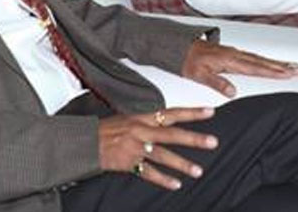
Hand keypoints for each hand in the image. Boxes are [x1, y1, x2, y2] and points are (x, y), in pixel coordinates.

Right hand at [99, 107, 217, 189]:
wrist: (85, 141)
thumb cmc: (107, 130)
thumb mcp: (129, 118)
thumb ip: (149, 121)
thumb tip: (168, 120)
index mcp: (143, 118)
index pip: (172, 113)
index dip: (191, 113)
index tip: (210, 112)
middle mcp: (141, 130)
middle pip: (172, 134)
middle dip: (193, 139)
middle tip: (212, 142)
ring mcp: (135, 147)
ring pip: (163, 156)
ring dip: (182, 164)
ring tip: (198, 171)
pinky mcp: (128, 163)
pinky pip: (148, 173)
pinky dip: (163, 180)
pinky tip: (176, 184)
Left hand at [181, 41, 297, 97]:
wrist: (180, 48)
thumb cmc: (189, 61)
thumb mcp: (199, 75)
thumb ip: (217, 83)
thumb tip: (232, 92)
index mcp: (230, 60)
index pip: (256, 68)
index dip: (273, 72)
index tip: (288, 74)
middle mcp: (235, 55)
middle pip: (262, 62)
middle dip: (281, 67)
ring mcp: (234, 53)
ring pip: (259, 59)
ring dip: (275, 64)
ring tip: (290, 67)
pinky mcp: (232, 54)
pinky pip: (253, 57)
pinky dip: (264, 61)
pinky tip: (269, 64)